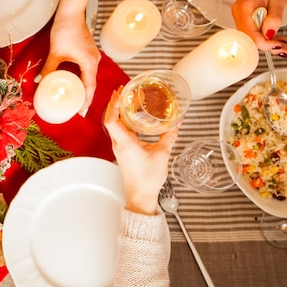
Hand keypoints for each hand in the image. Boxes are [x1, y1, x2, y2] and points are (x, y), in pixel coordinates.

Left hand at [41, 12, 100, 115]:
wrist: (70, 14)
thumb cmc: (65, 31)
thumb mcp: (55, 53)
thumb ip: (48, 69)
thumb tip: (38, 81)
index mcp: (89, 63)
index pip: (90, 87)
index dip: (86, 101)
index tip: (81, 112)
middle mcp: (95, 61)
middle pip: (92, 84)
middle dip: (86, 98)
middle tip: (78, 110)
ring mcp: (94, 56)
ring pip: (91, 77)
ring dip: (85, 89)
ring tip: (78, 100)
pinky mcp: (90, 52)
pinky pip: (88, 70)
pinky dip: (84, 79)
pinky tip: (77, 84)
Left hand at [103, 88, 179, 214]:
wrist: (140, 196)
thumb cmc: (147, 180)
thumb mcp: (162, 154)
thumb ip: (169, 136)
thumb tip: (177, 122)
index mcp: (125, 144)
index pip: (112, 120)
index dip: (114, 105)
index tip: (119, 93)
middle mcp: (119, 144)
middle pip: (110, 119)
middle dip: (115, 103)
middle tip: (123, 90)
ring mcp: (119, 148)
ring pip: (114, 125)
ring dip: (118, 111)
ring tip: (127, 100)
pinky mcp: (122, 151)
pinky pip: (119, 132)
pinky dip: (123, 121)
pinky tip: (132, 117)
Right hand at [231, 0, 286, 55]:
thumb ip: (274, 18)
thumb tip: (270, 35)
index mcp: (245, 8)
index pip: (251, 35)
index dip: (265, 44)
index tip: (279, 46)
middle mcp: (238, 13)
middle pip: (248, 39)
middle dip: (265, 45)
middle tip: (283, 47)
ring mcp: (238, 15)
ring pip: (249, 36)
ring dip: (264, 41)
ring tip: (281, 41)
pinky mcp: (242, 15)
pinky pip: (250, 30)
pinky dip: (262, 35)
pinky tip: (273, 34)